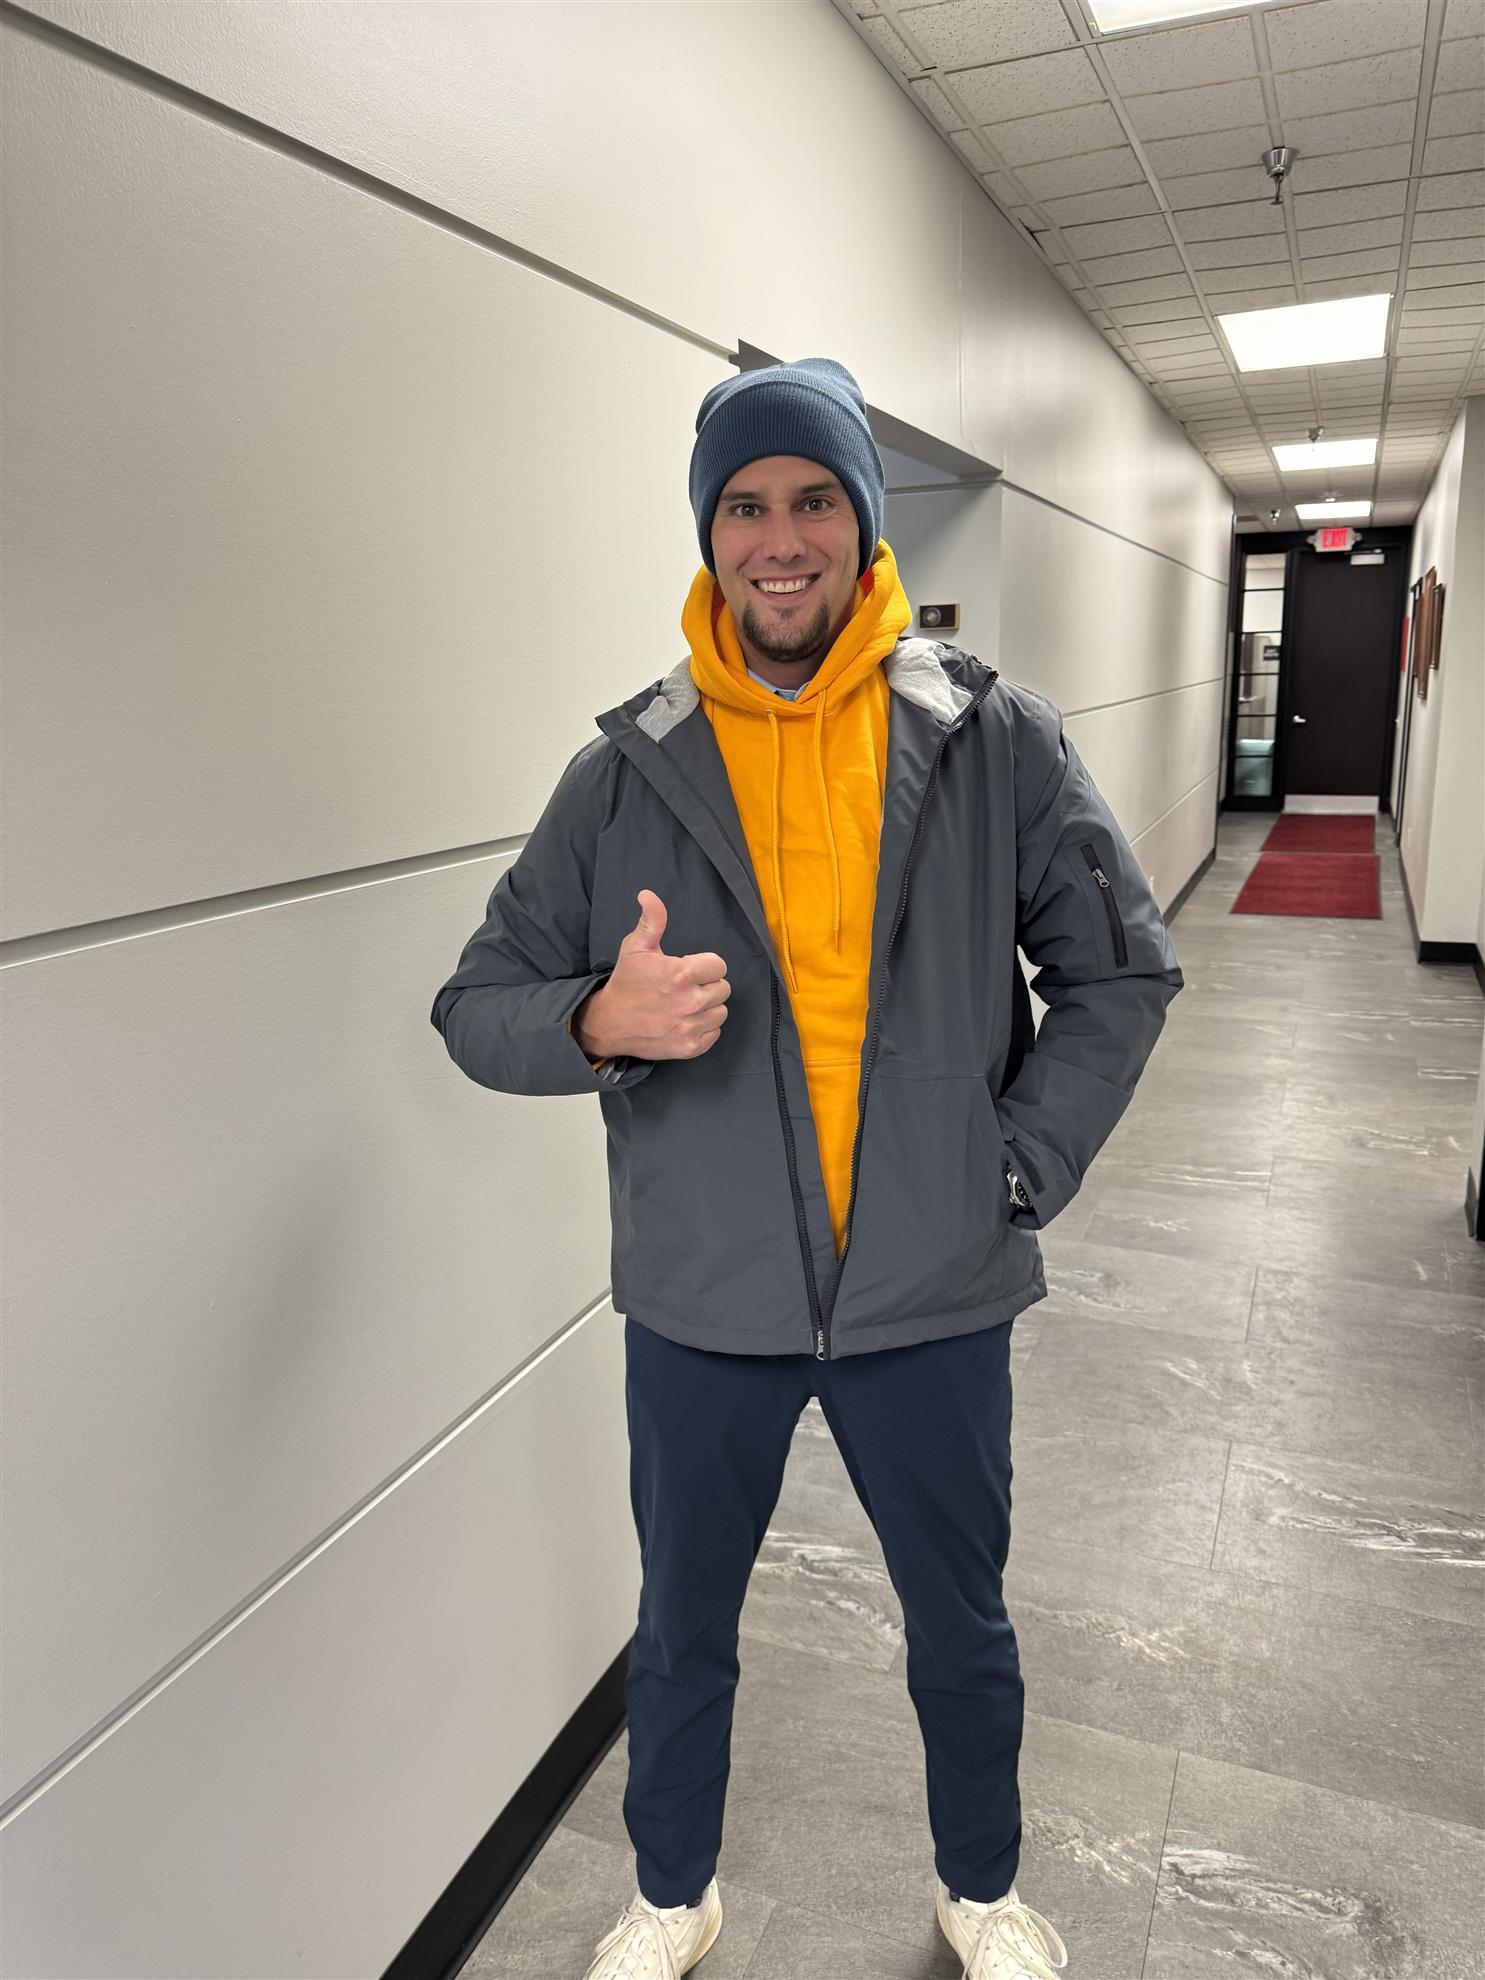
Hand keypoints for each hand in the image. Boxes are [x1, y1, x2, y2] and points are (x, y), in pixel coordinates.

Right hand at [574, 890, 729, 1061]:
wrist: (610, 1023)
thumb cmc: (626, 982)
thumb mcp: (636, 947)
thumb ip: (652, 920)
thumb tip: (648, 894)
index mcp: (681, 974)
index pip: (719, 965)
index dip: (705, 965)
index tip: (689, 969)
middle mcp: (690, 1002)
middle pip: (723, 989)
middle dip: (707, 985)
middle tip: (685, 988)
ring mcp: (690, 1027)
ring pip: (721, 1012)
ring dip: (708, 1007)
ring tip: (686, 1004)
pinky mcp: (689, 1047)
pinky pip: (714, 1033)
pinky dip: (704, 1028)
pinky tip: (686, 1021)